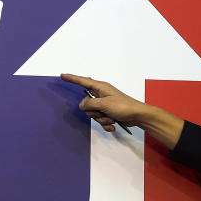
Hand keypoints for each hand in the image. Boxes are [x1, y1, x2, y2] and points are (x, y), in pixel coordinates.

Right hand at [60, 73, 184, 148]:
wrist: (138, 116)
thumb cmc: (124, 106)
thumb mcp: (104, 104)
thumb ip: (90, 104)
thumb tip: (82, 105)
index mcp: (100, 88)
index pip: (82, 81)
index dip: (72, 78)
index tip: (62, 75)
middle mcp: (101, 95)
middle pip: (86, 104)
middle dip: (94, 113)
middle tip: (104, 113)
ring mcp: (105, 104)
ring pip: (93, 114)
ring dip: (102, 119)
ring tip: (112, 118)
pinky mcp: (108, 113)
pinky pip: (100, 120)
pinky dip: (106, 124)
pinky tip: (113, 125)